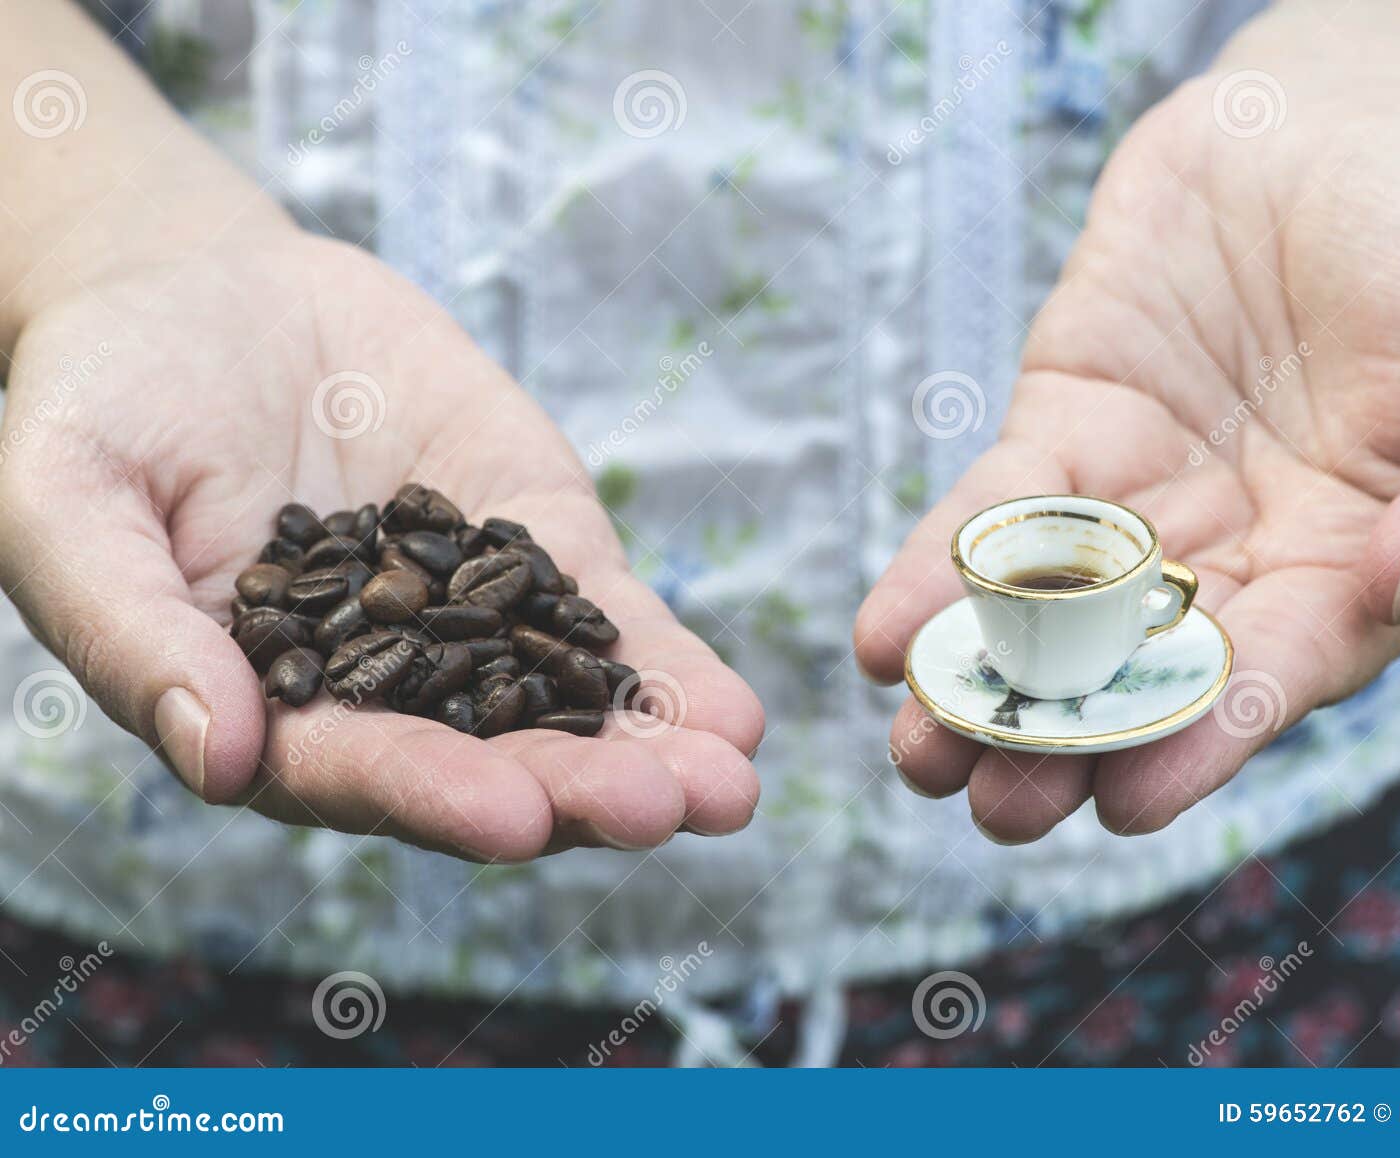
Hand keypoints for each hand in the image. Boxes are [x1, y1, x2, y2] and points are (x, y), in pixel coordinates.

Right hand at [0, 232, 762, 858]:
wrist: (205, 295)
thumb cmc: (105, 404)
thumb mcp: (64, 500)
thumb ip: (129, 629)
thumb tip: (219, 758)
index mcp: (268, 710)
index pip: (354, 771)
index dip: (431, 795)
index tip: (515, 818)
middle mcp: (383, 690)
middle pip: (489, 761)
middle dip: (582, 790)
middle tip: (672, 809)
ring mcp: (472, 621)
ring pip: (568, 705)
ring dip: (653, 748)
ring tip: (731, 782)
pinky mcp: (537, 546)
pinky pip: (609, 615)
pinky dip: (666, 661)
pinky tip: (733, 711)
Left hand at [856, 66, 1399, 840]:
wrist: (1346, 120)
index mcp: (1354, 568)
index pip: (1276, 674)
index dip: (1205, 737)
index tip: (1131, 801)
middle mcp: (1240, 558)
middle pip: (1142, 675)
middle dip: (1065, 745)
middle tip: (993, 810)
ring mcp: (1144, 502)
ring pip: (1052, 618)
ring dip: (981, 689)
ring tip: (918, 753)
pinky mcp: (1064, 434)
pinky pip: (995, 515)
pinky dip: (937, 569)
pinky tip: (883, 635)